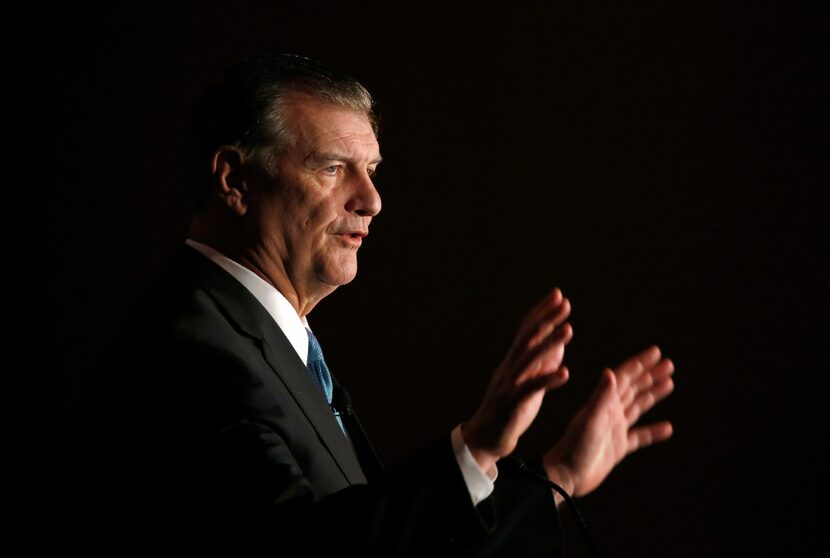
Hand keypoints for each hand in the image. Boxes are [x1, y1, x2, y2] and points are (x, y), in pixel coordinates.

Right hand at [462, 288, 572, 471]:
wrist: (485, 439)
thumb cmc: (509, 411)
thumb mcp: (528, 383)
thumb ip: (542, 362)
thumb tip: (559, 341)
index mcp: (513, 362)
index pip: (528, 330)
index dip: (543, 313)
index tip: (559, 296)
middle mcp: (510, 368)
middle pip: (527, 337)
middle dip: (545, 318)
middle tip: (563, 301)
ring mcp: (510, 384)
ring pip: (530, 359)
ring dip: (549, 343)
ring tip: (569, 330)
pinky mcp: (513, 403)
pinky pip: (532, 389)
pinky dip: (548, 380)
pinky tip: (566, 373)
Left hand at [543, 346, 673, 497]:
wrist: (565, 476)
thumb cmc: (574, 447)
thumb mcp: (590, 420)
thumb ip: (601, 397)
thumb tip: (611, 372)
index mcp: (602, 402)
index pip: (624, 377)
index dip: (640, 364)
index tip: (656, 352)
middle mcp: (609, 412)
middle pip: (633, 388)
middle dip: (650, 375)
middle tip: (669, 364)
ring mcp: (614, 429)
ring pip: (638, 407)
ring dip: (653, 395)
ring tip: (669, 383)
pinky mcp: (618, 447)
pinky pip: (640, 437)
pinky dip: (653, 432)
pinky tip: (668, 427)